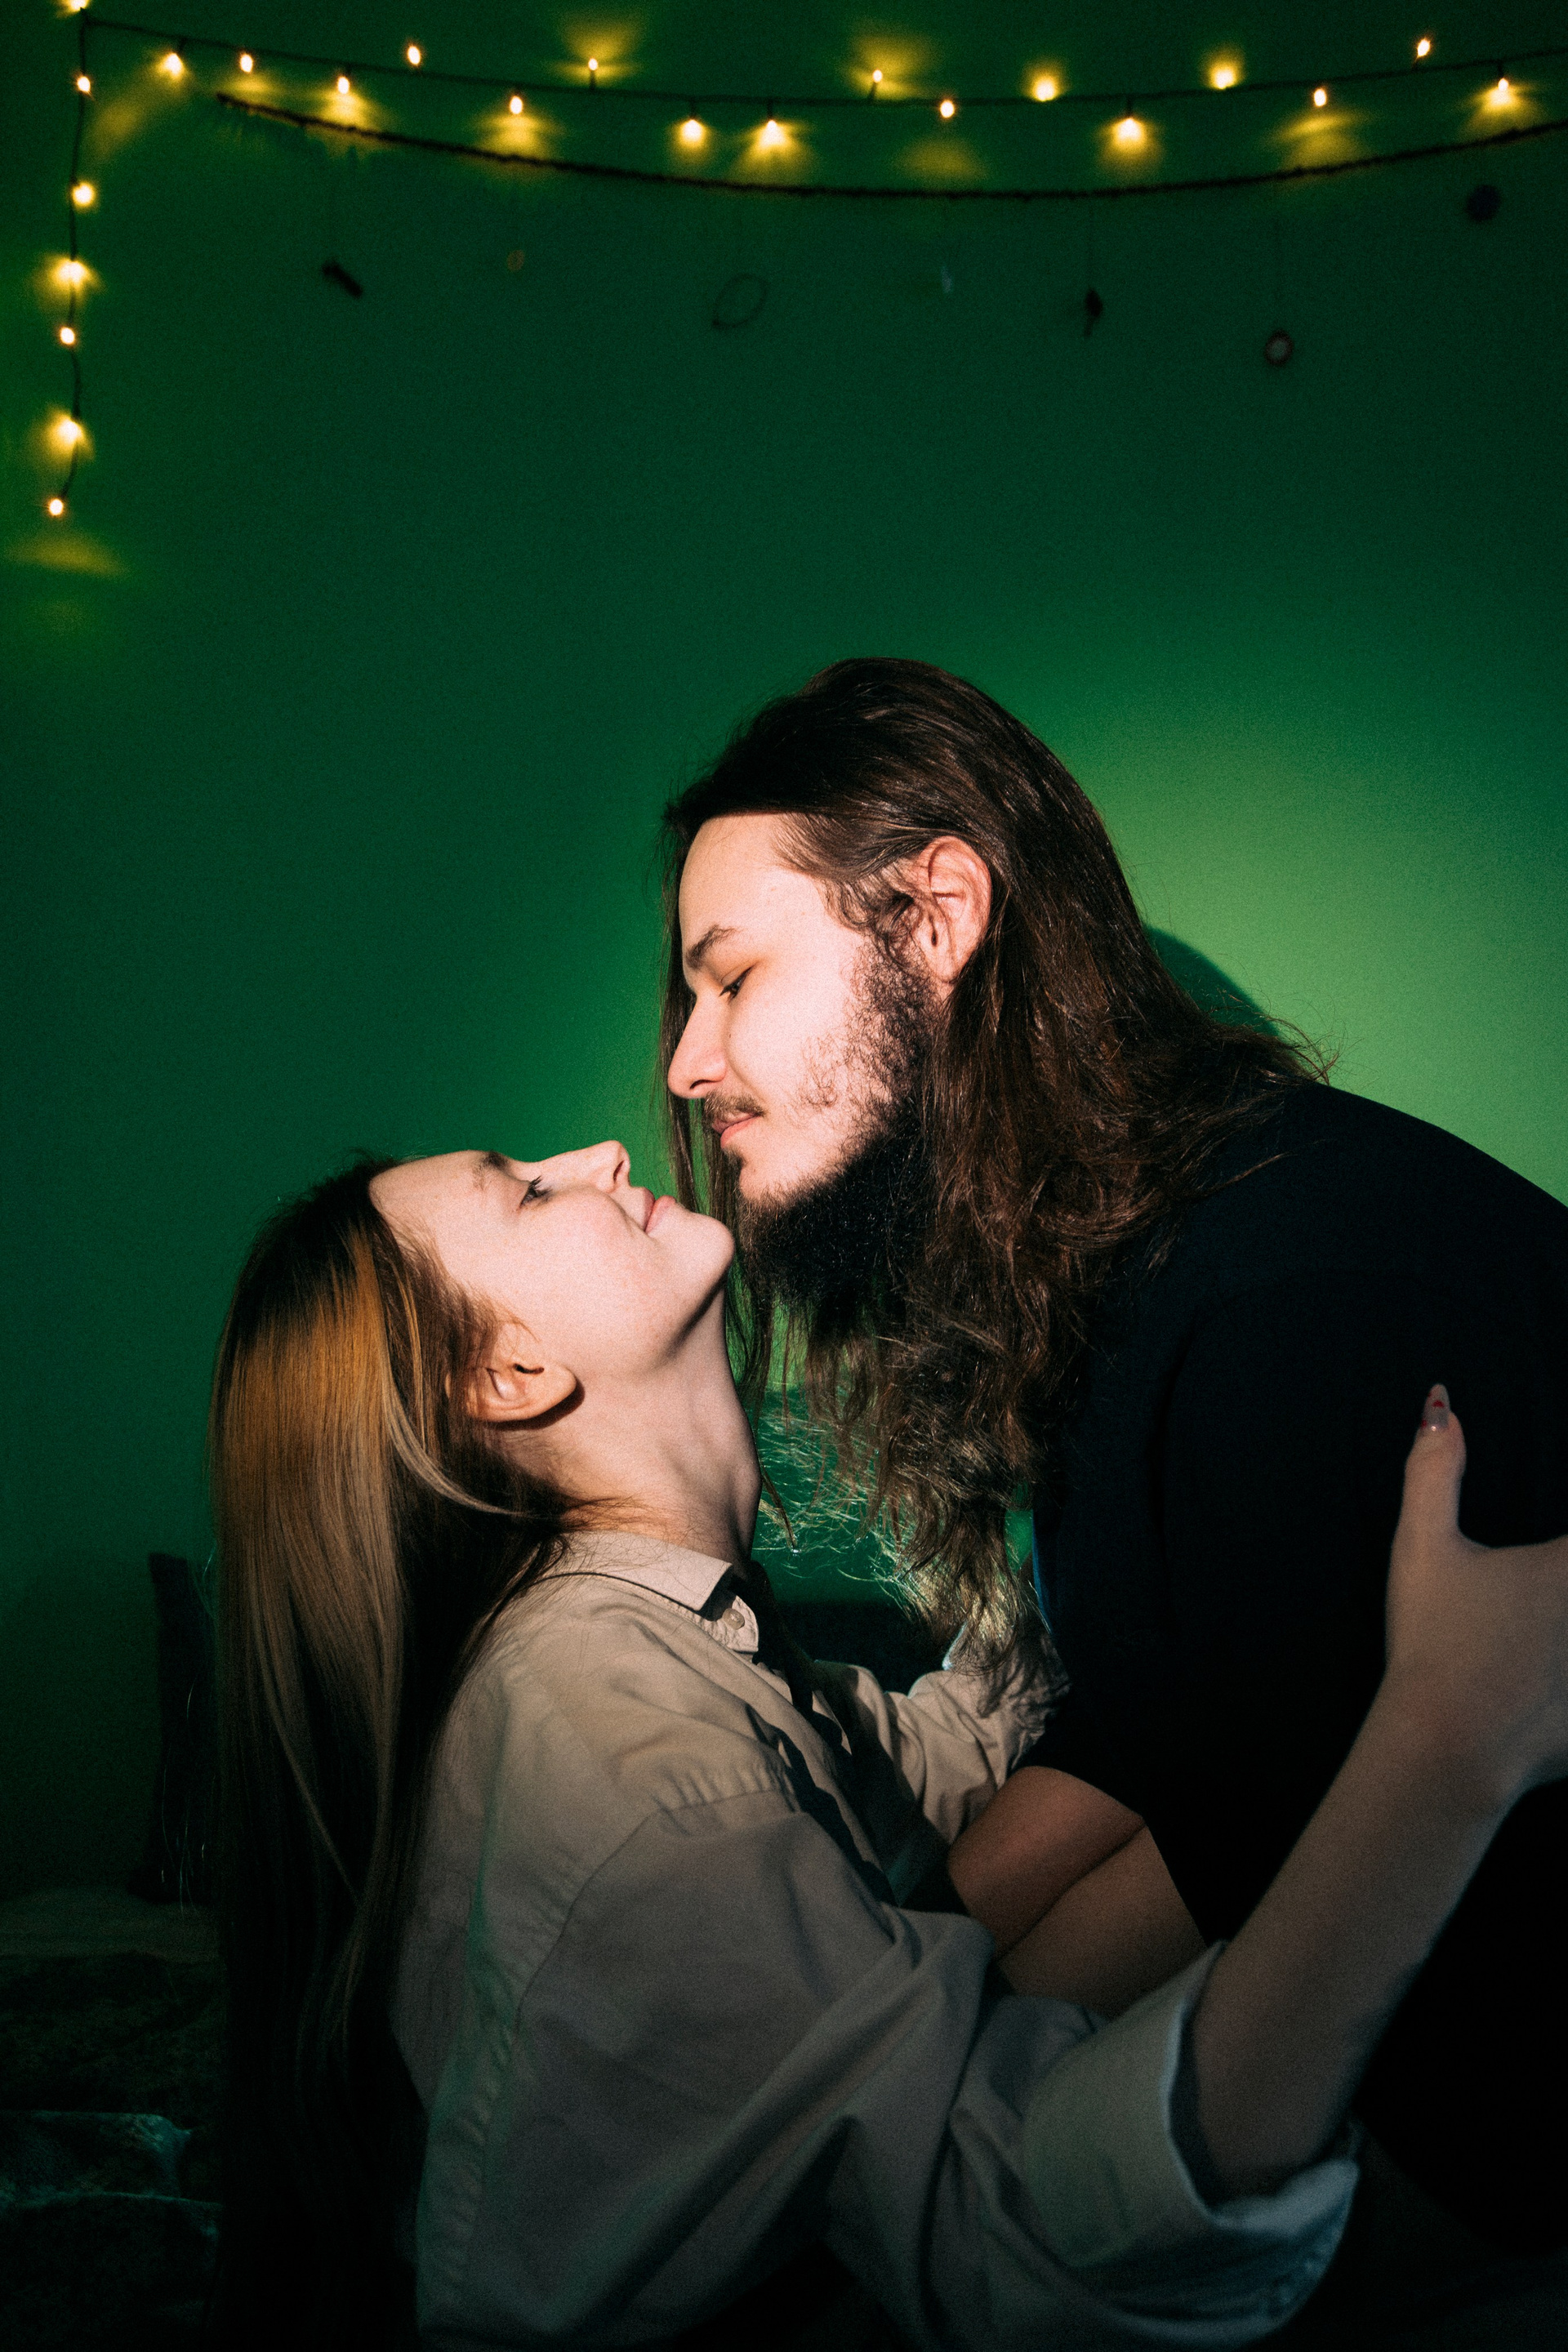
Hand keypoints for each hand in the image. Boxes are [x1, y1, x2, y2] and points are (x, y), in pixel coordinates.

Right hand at [1381, 1386, 1567, 1806]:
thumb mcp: (1423, 1548)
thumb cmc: (1435, 1646)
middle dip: (1563, 1581)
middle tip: (1545, 1590)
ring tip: (1556, 1625)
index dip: (1564, 1541)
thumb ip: (1433, 1470)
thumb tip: (1441, 1402)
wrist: (1446, 1751)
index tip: (1554, 1547)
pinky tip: (1563, 1685)